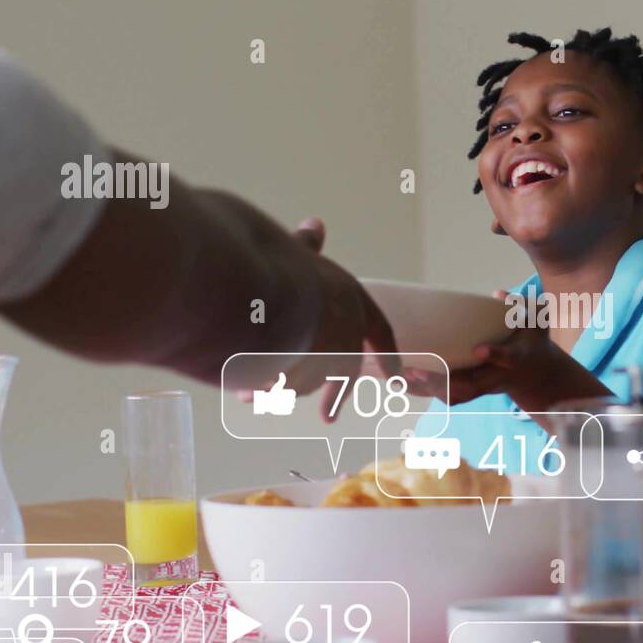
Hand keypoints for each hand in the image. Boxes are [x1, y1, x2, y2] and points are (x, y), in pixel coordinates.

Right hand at [259, 218, 398, 420]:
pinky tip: (246, 395)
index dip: (387, 352)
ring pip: (306, 381)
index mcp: (353, 300)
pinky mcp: (298, 378)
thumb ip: (305, 247)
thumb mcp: (294, 251)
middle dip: (335, 396)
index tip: (397, 377)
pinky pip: (281, 389)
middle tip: (328, 418)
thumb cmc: (271, 262)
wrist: (251, 288)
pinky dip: (264, 391)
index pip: (380, 331)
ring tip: (253, 397)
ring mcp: (324, 358)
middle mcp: (346, 334)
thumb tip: (315, 224)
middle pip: (345, 371)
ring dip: (283, 388)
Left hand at [404, 289, 608, 413]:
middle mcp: (497, 377)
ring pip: (456, 395)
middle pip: (471, 387)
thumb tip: (499, 293)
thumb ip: (523, 306)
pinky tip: (405, 382)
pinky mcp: (472, 390)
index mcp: (516, 359)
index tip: (480, 350)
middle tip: (417, 371)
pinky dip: (427, 392)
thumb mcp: (536, 321)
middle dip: (444, 382)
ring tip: (404, 376)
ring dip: (429, 389)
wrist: (536, 376)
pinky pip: (448, 396)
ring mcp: (484, 387)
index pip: (508, 358)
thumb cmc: (533, 343)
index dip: (495, 355)